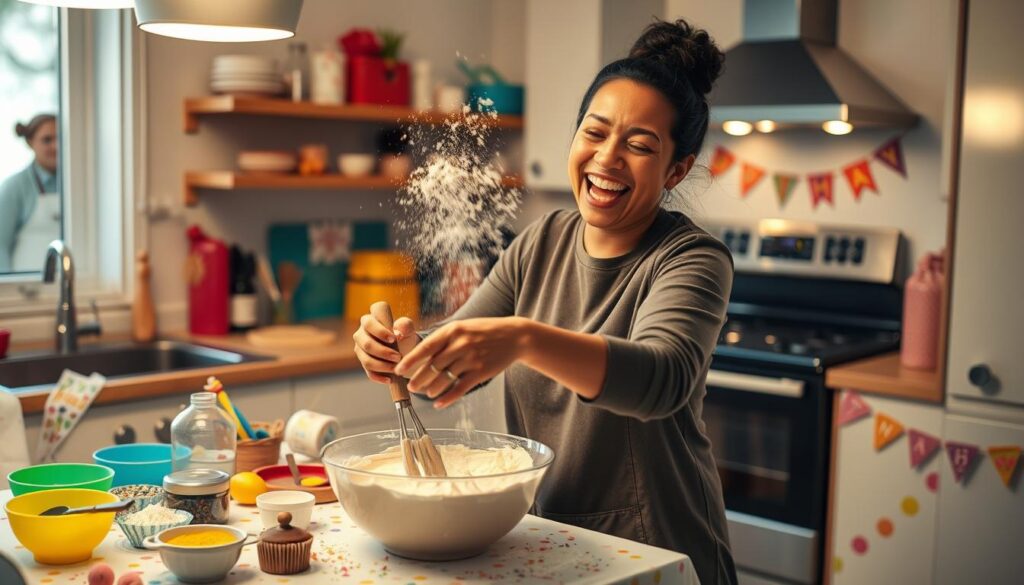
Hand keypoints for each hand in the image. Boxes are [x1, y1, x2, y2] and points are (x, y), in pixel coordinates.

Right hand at [352, 309, 418, 383]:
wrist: (405, 350)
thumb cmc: (404, 335)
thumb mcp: (408, 329)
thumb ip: (405, 325)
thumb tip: (398, 333)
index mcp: (371, 319)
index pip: (369, 321)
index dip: (380, 330)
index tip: (393, 338)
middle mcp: (362, 332)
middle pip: (366, 343)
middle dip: (383, 352)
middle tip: (398, 357)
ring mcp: (360, 348)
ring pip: (366, 359)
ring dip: (382, 365)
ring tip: (396, 368)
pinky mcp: (363, 362)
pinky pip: (368, 372)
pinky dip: (379, 377)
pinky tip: (389, 379)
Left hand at [395, 317, 529, 407]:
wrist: (514, 336)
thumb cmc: (484, 331)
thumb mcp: (462, 327)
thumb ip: (443, 339)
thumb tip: (420, 353)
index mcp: (452, 331)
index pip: (425, 348)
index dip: (410, 361)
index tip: (399, 370)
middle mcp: (461, 344)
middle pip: (433, 366)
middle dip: (419, 378)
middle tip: (411, 387)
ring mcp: (471, 358)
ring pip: (444, 379)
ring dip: (432, 389)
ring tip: (426, 393)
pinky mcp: (481, 372)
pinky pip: (459, 388)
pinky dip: (447, 398)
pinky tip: (439, 403)